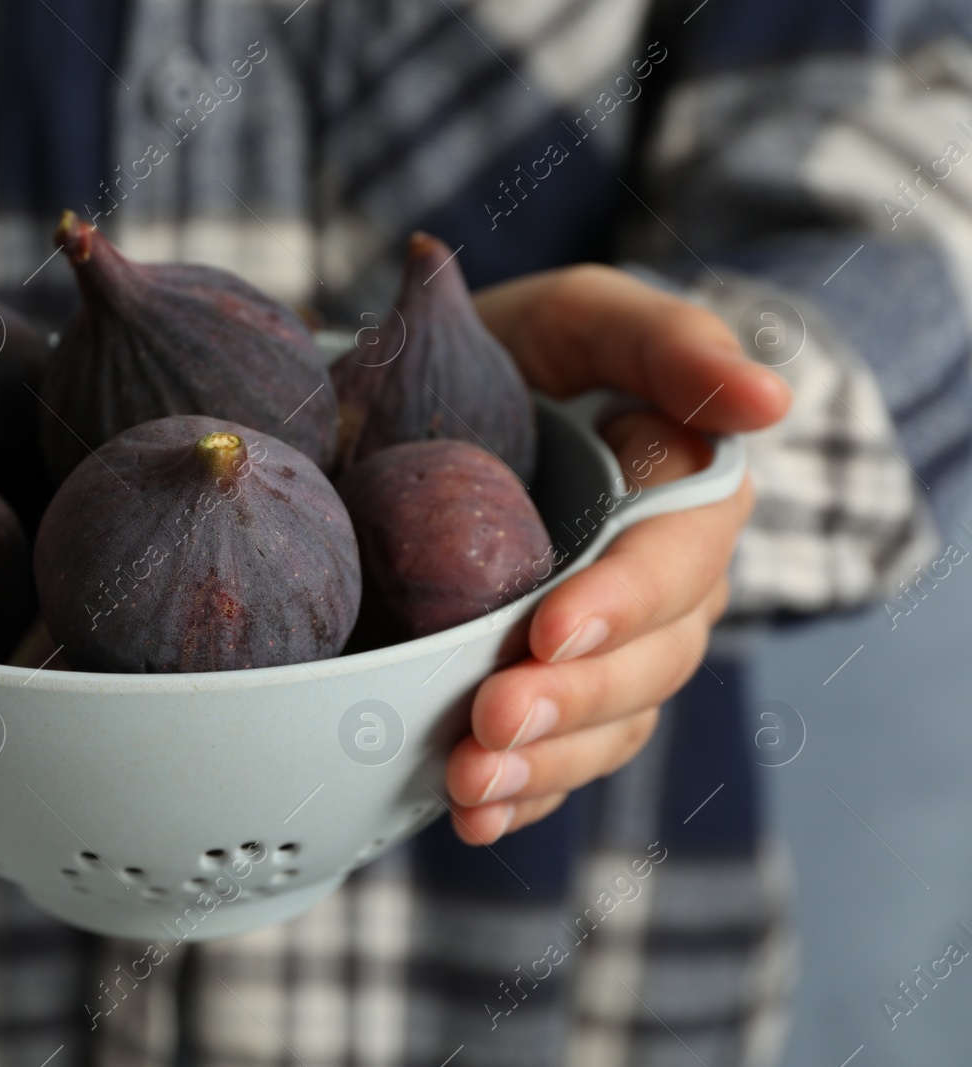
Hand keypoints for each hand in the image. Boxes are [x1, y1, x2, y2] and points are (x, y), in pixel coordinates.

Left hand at [441, 265, 791, 844]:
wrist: (431, 408)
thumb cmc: (520, 353)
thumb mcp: (584, 319)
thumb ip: (668, 343)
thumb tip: (769, 398)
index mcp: (682, 498)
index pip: (675, 561)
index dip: (623, 601)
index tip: (550, 627)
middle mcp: (661, 585)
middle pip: (647, 660)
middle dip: (573, 698)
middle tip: (491, 719)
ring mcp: (613, 648)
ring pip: (610, 723)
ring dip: (546, 764)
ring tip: (470, 784)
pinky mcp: (558, 689)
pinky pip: (564, 761)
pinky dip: (523, 795)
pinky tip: (473, 817)